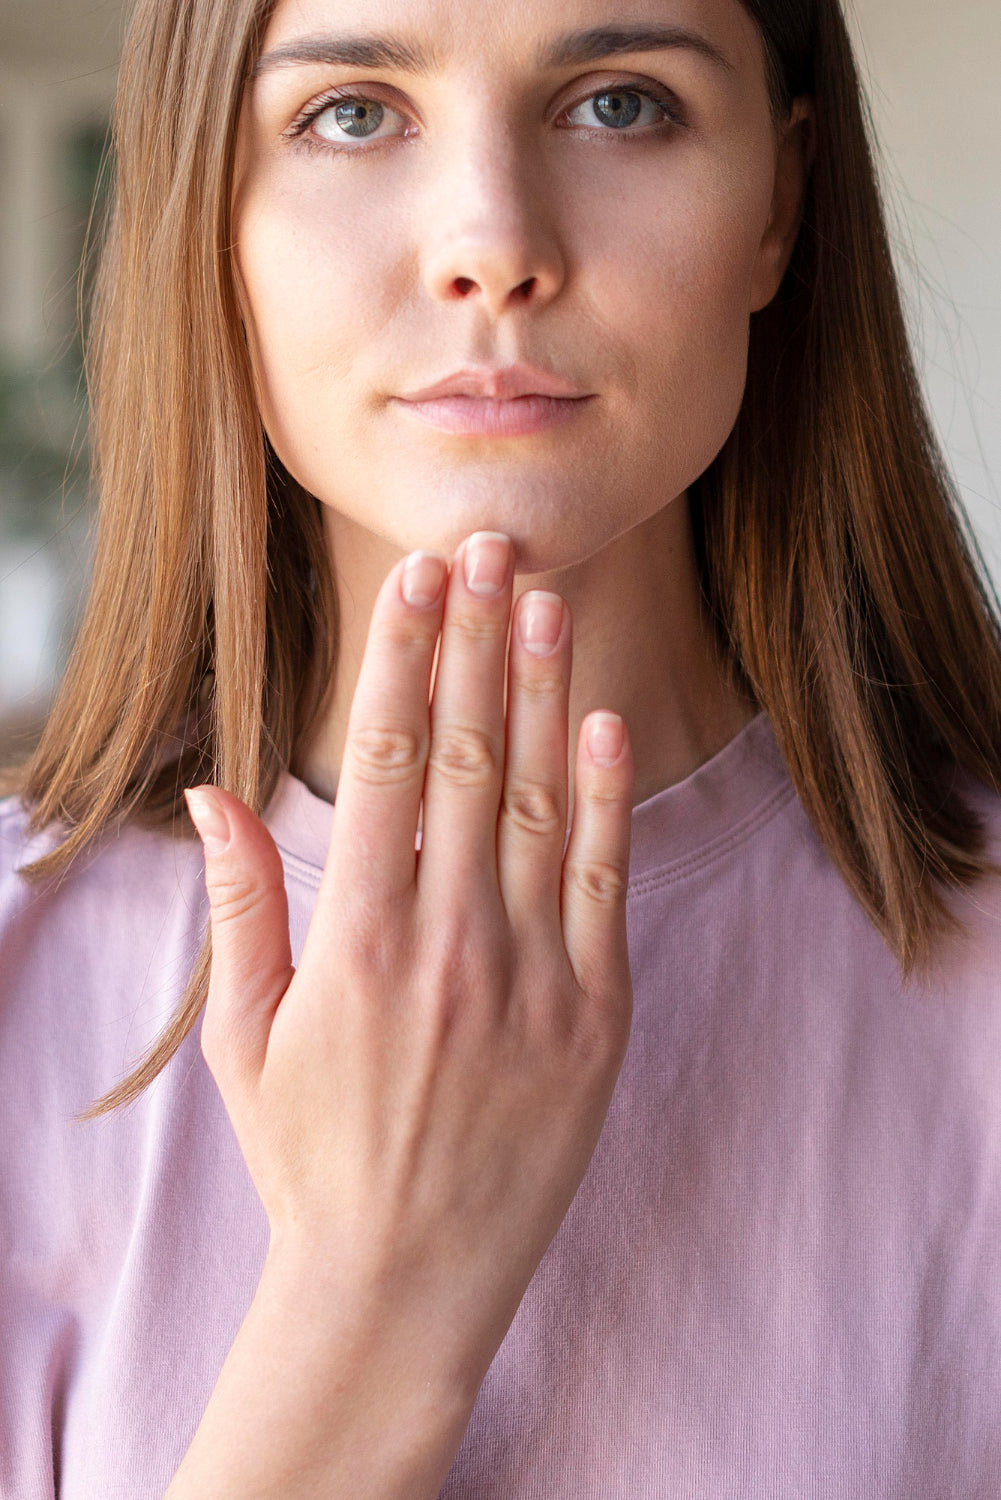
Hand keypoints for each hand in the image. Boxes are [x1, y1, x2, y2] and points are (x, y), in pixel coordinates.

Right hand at [184, 529, 633, 1393]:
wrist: (404, 1282)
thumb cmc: (311, 1154)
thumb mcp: (243, 1037)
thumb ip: (239, 905)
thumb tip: (211, 789)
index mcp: (357, 942)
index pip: (380, 761)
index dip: (400, 658)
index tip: (415, 579)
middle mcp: (447, 945)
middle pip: (464, 755)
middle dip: (476, 639)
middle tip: (490, 546)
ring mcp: (532, 979)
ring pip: (537, 801)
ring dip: (541, 690)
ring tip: (546, 597)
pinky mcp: (598, 1017)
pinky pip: (605, 885)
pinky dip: (604, 798)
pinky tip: (602, 720)